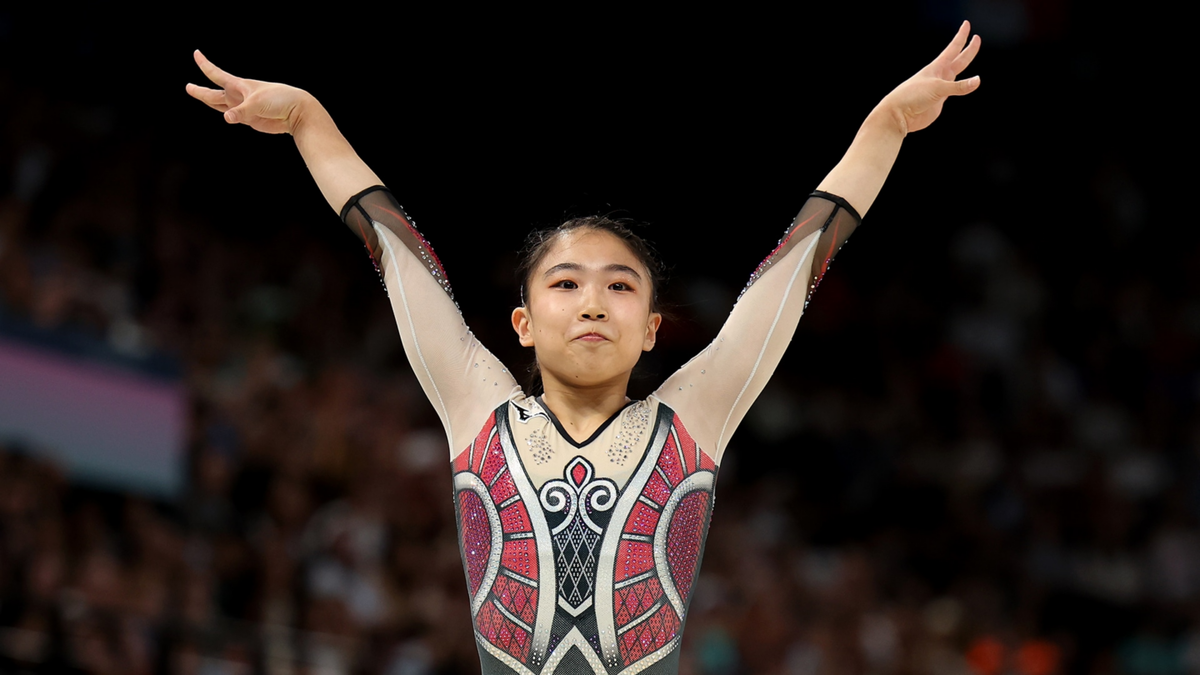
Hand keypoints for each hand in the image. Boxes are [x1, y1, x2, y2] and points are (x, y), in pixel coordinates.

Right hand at [185, 51, 309, 134]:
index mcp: (239, 86)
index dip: (205, 64)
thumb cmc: (279, 100)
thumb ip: (241, 112)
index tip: (196, 53)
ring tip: (198, 96)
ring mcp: (243, 107)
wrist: (295, 111)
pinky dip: (227, 116)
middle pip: (214, 94)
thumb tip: (226, 118)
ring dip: (209, 102)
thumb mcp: (258, 104)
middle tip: (188, 87)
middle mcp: (239, 96)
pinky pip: (233, 116)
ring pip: (221, 105)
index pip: (217, 74)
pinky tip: (225, 116)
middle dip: (200, 91)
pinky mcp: (249, 119)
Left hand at [877, 21, 981, 134]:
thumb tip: (977, 81)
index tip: (966, 24)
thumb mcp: (938, 88)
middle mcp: (939, 75)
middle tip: (976, 38)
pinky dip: (963, 87)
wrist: (900, 114)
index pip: (953, 48)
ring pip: (957, 74)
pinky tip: (967, 86)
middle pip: (958, 59)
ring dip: (965, 66)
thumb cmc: (912, 96)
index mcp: (936, 67)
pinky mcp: (939, 100)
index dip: (961, 36)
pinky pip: (955, 91)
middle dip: (968, 49)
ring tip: (971, 58)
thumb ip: (959, 86)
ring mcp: (939, 88)